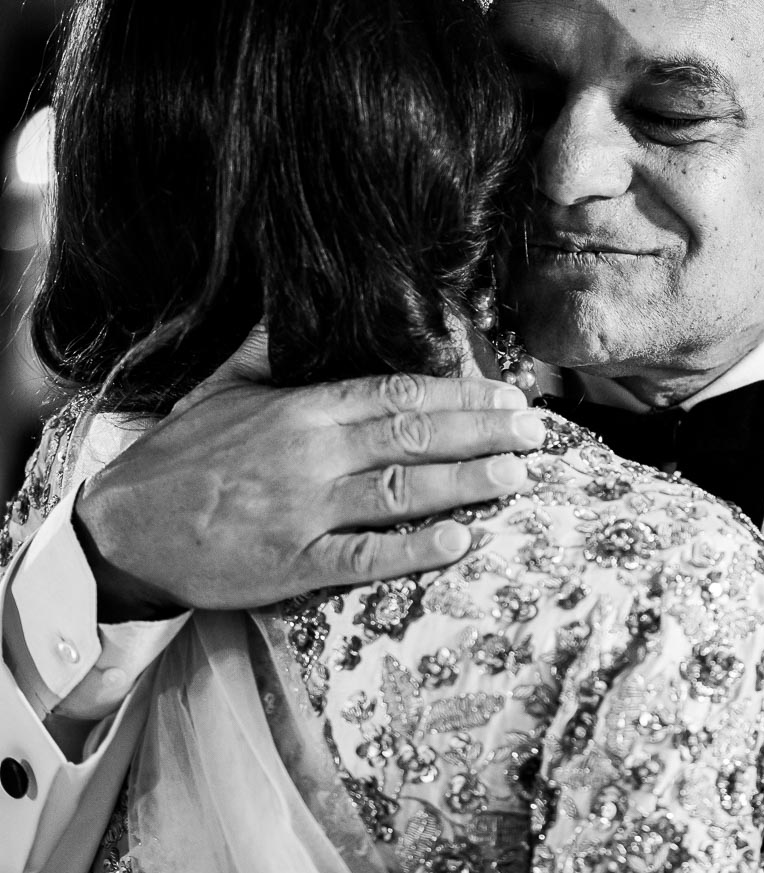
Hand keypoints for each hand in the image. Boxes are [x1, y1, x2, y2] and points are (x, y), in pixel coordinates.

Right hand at [77, 327, 546, 619]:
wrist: (118, 529)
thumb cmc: (179, 458)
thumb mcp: (221, 389)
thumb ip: (271, 350)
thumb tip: (304, 307)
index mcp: (301, 408)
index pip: (397, 393)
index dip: (461, 395)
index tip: (508, 395)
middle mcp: (309, 454)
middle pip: (412, 436)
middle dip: (482, 432)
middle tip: (537, 433)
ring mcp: (302, 511)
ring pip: (399, 491)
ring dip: (465, 483)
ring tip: (518, 477)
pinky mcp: (291, 565)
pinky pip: (363, 557)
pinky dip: (412, 550)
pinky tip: (458, 542)